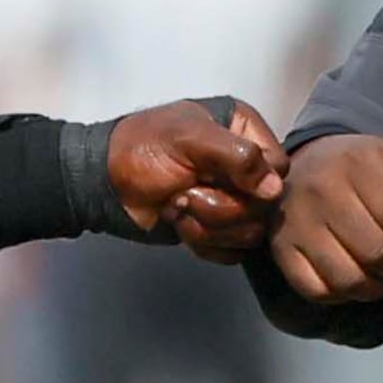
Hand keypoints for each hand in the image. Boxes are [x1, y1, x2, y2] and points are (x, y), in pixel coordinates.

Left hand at [107, 99, 287, 254]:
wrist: (103, 183)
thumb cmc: (140, 149)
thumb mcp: (188, 139)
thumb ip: (236, 155)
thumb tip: (272, 188)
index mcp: (243, 131)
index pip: (278, 168)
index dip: (253, 182)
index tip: (215, 176)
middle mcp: (244, 166)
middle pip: (265, 206)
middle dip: (220, 207)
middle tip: (183, 193)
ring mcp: (231, 198)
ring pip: (250, 232)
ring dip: (208, 225)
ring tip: (176, 206)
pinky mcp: (217, 228)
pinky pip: (232, 252)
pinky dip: (203, 243)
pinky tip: (178, 223)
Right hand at [267, 135, 382, 302]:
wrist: (314, 160)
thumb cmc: (368, 168)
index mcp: (356, 164)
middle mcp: (319, 191)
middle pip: (376, 252)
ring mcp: (295, 222)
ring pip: (348, 278)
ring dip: (376, 286)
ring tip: (382, 273)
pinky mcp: (280, 248)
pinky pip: (317, 291)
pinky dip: (342, 295)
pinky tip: (352, 278)